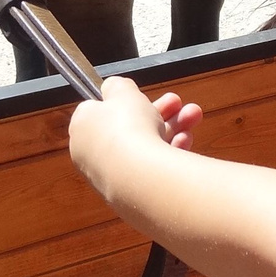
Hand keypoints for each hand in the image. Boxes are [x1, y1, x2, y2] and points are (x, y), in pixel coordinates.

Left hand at [69, 76, 202, 196]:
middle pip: (129, 127)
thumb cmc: (126, 128)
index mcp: (82, 127)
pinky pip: (151, 166)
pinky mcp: (130, 190)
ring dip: (171, 127)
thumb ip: (117, 86)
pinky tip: (186, 140)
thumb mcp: (123, 91)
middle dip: (159, 111)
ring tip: (193, 116)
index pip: (100, 110)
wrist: (137, 174)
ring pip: (145, 145)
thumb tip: (112, 86)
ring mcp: (111, 173)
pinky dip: (169, 152)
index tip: (140, 95)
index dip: (123, 101)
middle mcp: (92, 153)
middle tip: (177, 102)